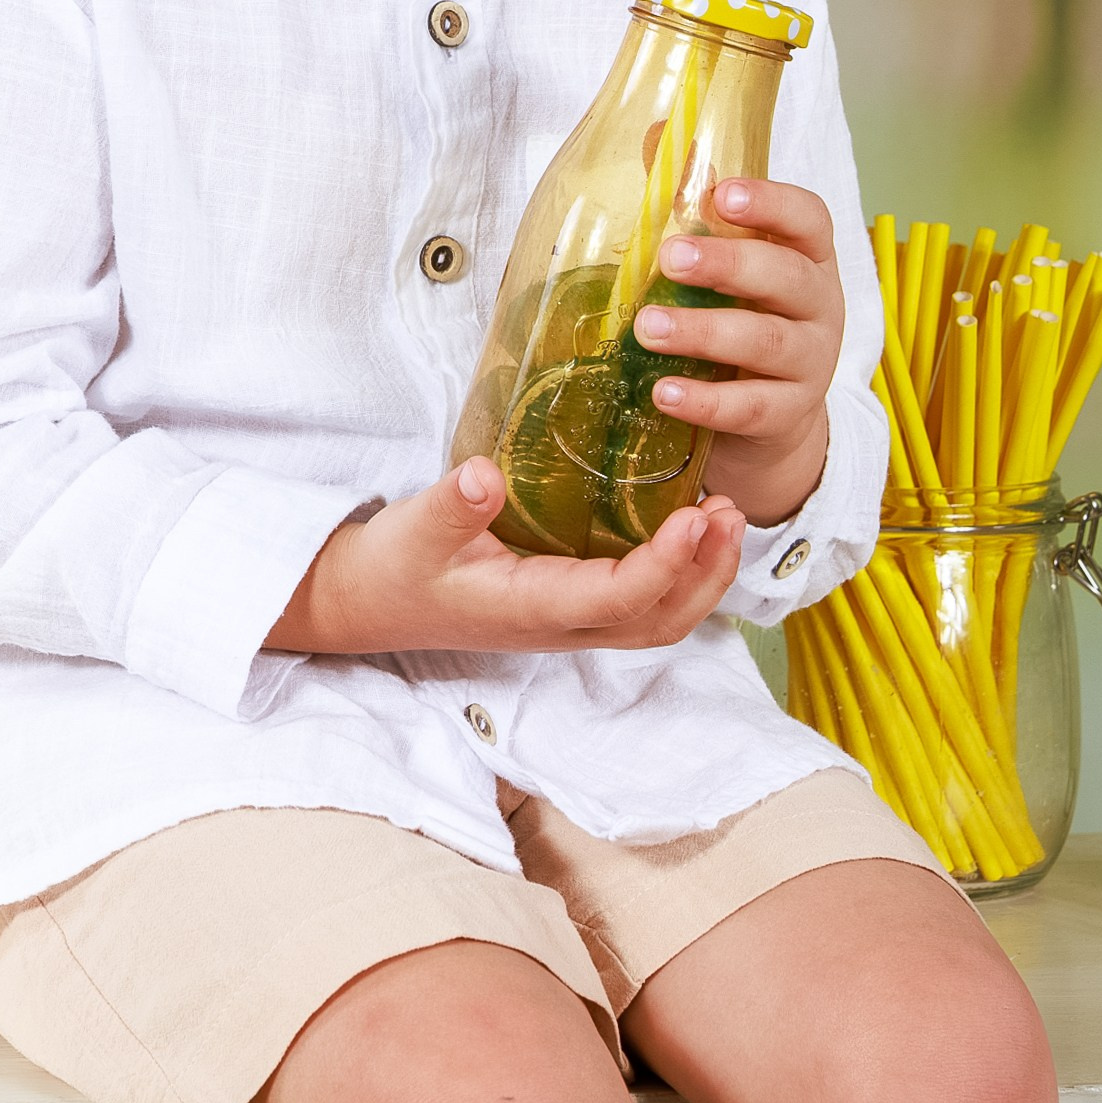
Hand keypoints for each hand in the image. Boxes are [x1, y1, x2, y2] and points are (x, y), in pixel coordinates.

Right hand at [266, 460, 744, 658]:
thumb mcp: (413, 530)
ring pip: (659, 619)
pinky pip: (642, 601)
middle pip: (659, 622)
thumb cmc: (395, 566)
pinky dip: (680, 571)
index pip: (616, 600)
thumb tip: (483, 476)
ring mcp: (571, 622)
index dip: (663, 564)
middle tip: (730, 513)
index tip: (694, 516)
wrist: (371, 603)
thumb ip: (451, 506)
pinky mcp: (571, 605)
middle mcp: (562, 626)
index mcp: (530, 610)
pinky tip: (688, 523)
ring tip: (727, 516)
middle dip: (705, 575)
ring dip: (703, 575)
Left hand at [631, 175, 843, 527]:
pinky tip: (663, 392)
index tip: (724, 194)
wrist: (767, 423)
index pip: (808, 219)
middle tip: (669, 258)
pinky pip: (752, 408)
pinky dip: (706, 401)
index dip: (772, 203)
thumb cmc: (739, 319)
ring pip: (767, 343)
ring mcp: (810, 364)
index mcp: (805, 256)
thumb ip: (690, 202)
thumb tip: (654, 131)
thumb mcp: (722, 264)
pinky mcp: (788, 416)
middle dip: (729, 264)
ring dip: (705, 332)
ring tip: (647, 328)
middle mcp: (818, 305)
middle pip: (787, 277)